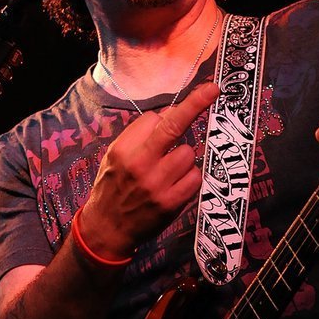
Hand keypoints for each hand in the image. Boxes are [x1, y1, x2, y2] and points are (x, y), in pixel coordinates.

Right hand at [80, 81, 219, 258]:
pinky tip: (175, 185)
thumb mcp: (114, 156)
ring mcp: (157, 184)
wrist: (106, 229)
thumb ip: (139, 137)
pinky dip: (190, 178)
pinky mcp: (171, 202)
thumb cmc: (112, 187)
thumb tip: (170, 115)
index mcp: (124, 149)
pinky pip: (195, 176)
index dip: (161, 121)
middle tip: (213, 89)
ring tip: (166, 172)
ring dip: (183, 158)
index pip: (155, 119)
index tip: (170, 118)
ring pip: (188, 153)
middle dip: (195, 104)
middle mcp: (140, 164)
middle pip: (174, 126)